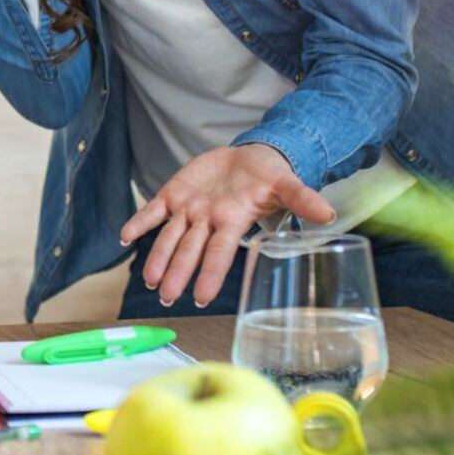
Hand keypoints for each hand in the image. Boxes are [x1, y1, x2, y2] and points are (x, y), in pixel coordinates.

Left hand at [118, 144, 336, 307]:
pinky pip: (154, 210)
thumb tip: (328, 215)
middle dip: (177, 273)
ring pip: (169, 237)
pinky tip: (125, 235)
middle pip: (189, 250)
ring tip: (148, 279)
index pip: (221, 252)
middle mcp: (207, 221)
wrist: (251, 156)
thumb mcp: (286, 185)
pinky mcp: (175, 194)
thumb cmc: (269, 176)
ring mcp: (189, 209)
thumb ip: (303, 199)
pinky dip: (139, 221)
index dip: (211, 274)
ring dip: (157, 257)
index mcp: (232, 221)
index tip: (201, 298)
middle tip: (166, 297)